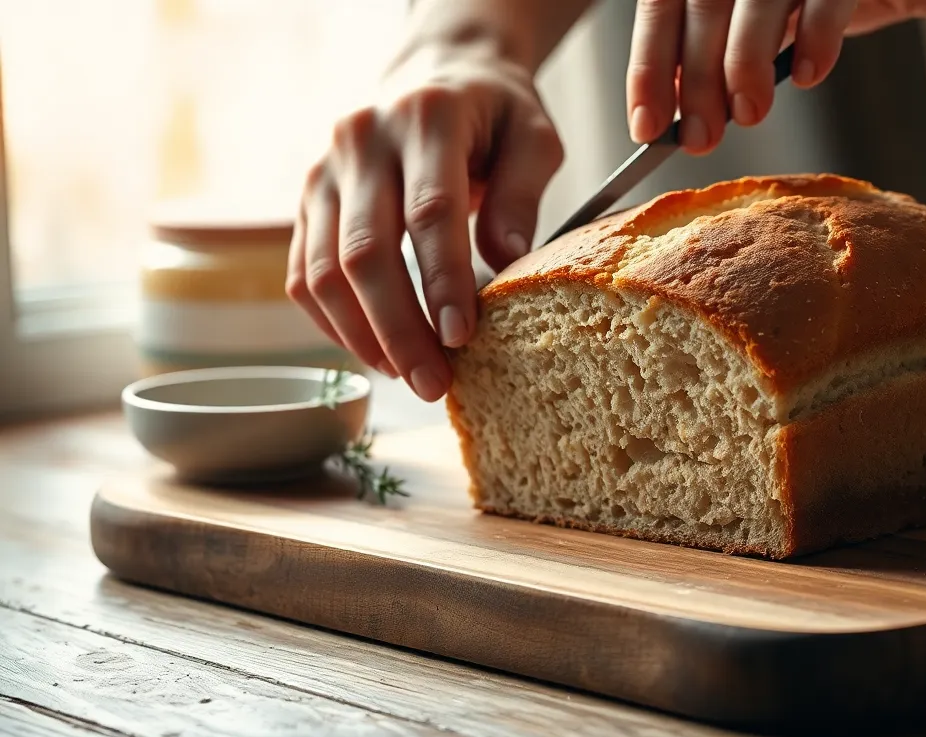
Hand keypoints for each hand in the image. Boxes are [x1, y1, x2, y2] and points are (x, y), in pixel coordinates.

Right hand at [287, 50, 563, 401]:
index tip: (462, 337)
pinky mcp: (307, 200)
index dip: (442, 281)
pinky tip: (375, 353)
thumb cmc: (493, 114)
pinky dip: (334, 323)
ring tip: (409, 377)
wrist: (438, 75)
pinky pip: (302, 274)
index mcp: (427, 119)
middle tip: (435, 382)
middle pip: (365, 252)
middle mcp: (362, 140)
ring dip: (363, 336)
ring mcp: (324, 171)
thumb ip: (525, 192)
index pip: (428, 212)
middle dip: (399, 329)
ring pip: (322, 271)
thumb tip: (508, 260)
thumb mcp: (534, 136)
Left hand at [626, 0, 925, 153]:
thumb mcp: (757, 25)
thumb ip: (717, 53)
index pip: (662, 6)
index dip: (650, 66)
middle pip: (704, 4)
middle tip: (699, 139)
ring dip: (746, 63)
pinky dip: (816, 36)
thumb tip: (675, 108)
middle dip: (698, 79)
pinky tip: (808, 74)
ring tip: (749, 116)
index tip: (647, 127)